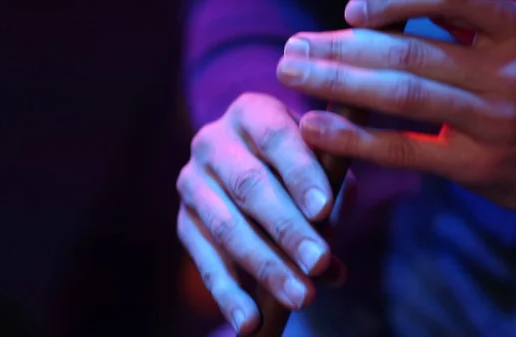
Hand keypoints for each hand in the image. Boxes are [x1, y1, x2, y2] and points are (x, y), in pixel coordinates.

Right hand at [176, 93, 347, 334]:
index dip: (300, 173)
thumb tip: (332, 267)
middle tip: (319, 263)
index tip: (324, 211)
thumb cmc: (295, 162)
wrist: (246, 159)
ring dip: (265, 266)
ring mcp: (192, 181)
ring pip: (227, 226)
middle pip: (250, 186)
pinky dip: (228, 293)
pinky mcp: (183, 220)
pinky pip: (203, 259)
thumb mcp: (318, 163)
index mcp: (252, 112)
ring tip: (300, 297)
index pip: (277, 137)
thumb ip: (331, 198)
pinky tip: (250, 322)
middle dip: (287, 229)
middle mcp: (213, 141)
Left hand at [277, 0, 515, 214]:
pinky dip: (355, 137)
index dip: (394, 0)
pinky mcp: (477, 166)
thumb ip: (469, 22)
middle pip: (408, 51)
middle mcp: (511, 71)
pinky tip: (315, 126)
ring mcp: (496, 121)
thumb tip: (392, 4)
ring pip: (401, 94)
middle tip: (294, 48)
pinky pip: (404, 148)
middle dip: (342, 48)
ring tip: (291, 73)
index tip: (349, 12)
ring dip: (337, 82)